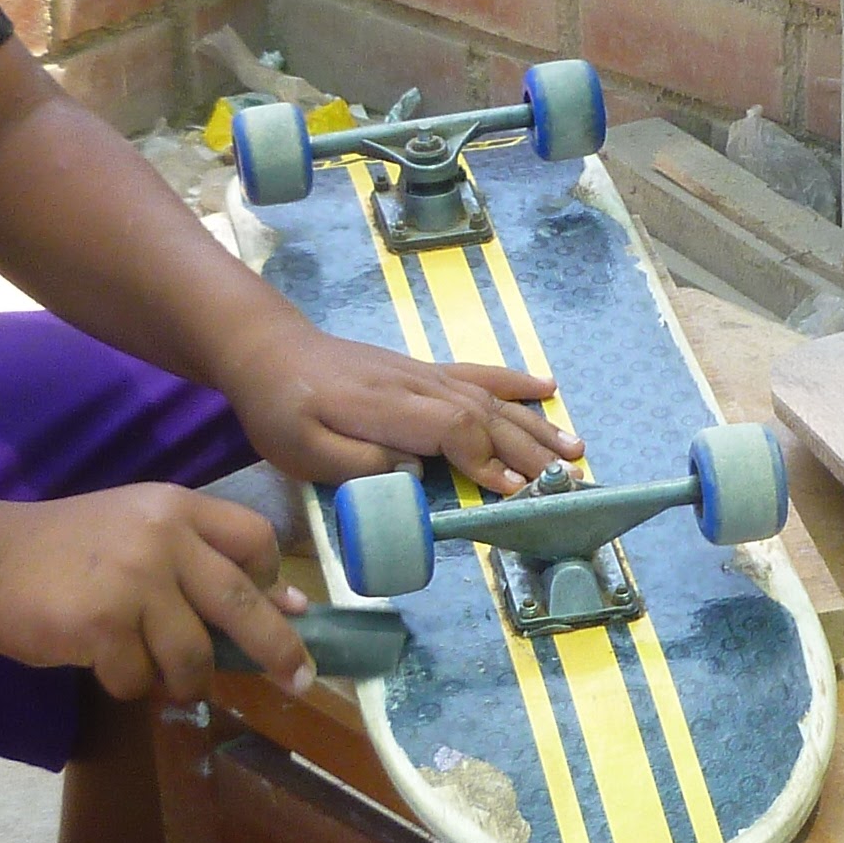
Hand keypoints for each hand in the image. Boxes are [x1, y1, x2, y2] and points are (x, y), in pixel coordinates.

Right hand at [0, 486, 312, 701]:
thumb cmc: (69, 549)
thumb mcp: (140, 533)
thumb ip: (205, 560)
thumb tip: (290, 603)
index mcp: (177, 507)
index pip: (254, 537)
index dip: (272, 577)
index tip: (281, 608)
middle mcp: (163, 538)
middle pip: (243, 603)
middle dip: (278, 649)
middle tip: (298, 680)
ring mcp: (134, 582)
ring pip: (194, 656)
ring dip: (183, 680)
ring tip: (159, 674)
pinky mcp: (103, 626)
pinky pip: (140, 678)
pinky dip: (127, 683)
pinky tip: (102, 661)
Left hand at [221, 317, 576, 495]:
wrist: (269, 350)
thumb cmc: (282, 407)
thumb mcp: (302, 449)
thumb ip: (359, 463)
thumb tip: (415, 471)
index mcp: (385, 407)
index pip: (452, 429)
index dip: (486, 461)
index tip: (513, 491)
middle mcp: (414, 385)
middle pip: (483, 415)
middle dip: (529, 450)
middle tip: (568, 481)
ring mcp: (423, 374)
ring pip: (489, 397)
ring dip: (534, 424)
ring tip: (574, 448)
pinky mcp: (423, 371)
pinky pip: (478, 374)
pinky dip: (515, 382)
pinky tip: (546, 388)